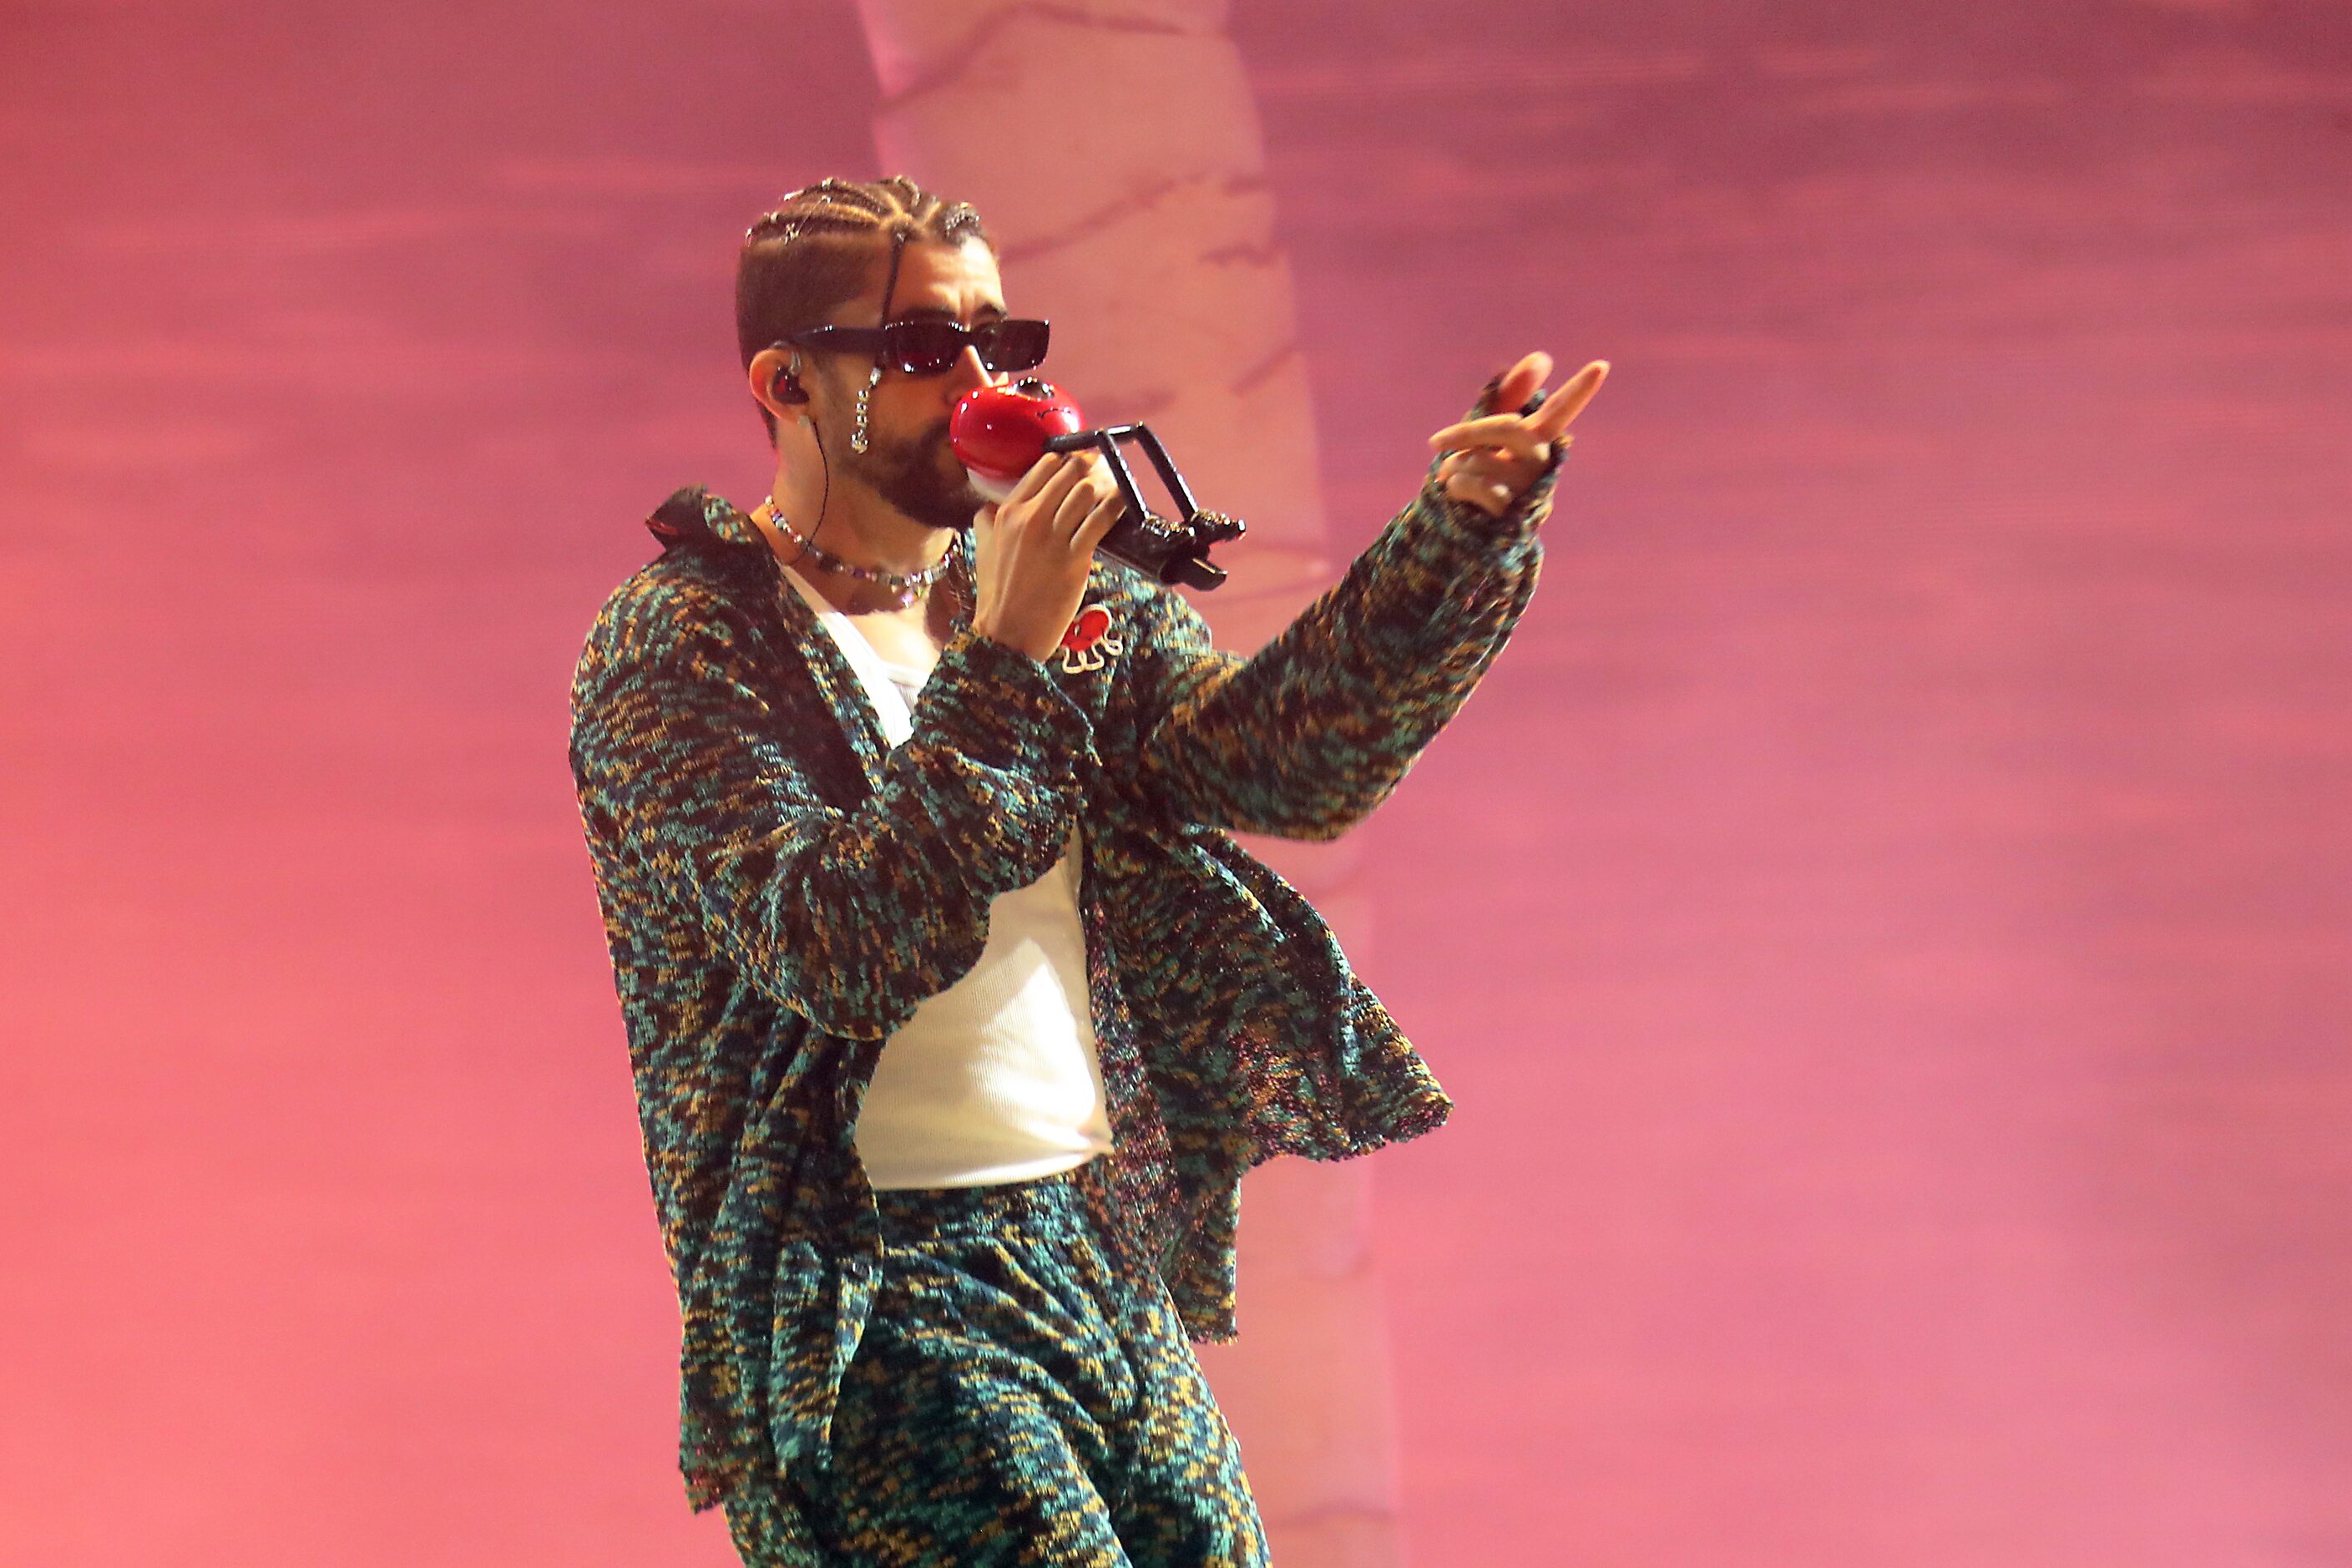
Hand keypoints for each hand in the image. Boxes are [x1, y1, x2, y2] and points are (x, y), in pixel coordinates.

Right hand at [970, 447, 1126, 662]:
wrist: (1010, 631)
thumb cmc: (998, 591)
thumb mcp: (983, 548)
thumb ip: (987, 520)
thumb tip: (991, 504)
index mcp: (1008, 512)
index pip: (1044, 467)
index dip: (1067, 460)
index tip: (1079, 463)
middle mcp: (1030, 518)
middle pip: (1069, 473)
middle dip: (1089, 468)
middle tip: (1101, 470)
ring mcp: (1053, 537)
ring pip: (1085, 491)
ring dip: (1102, 486)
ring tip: (1111, 487)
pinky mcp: (1075, 557)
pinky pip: (1100, 519)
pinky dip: (1115, 506)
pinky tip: (1124, 499)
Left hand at [1426, 353, 1608, 517]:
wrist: (1466, 524)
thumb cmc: (1480, 470)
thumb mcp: (1490, 432)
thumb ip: (1511, 395)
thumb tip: (1543, 357)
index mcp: (1537, 438)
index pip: (1561, 409)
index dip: (1579, 390)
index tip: (1601, 365)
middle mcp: (1539, 462)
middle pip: (1508, 428)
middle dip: (1466, 432)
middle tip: (1434, 442)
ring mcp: (1528, 488)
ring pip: (1479, 460)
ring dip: (1454, 468)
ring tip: (1455, 478)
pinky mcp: (1511, 511)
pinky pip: (1476, 485)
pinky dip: (1456, 486)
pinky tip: (1457, 493)